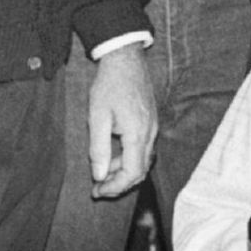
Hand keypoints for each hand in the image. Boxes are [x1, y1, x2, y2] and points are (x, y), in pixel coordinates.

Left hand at [88, 44, 156, 198]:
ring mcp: (153, 127)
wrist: (126, 59)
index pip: (132, 173)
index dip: (115, 187)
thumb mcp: (97, 117)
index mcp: (138, 134)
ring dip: (124, 172)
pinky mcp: (151, 122)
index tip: (97, 191)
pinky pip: (144, 148)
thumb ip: (99, 149)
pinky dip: (129, 159)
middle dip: (120, 184)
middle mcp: (150, 133)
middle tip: (98, 189)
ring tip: (102, 174)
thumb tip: (99, 175)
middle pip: (141, 171)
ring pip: (143, 160)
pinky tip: (113, 156)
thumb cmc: (110, 85)